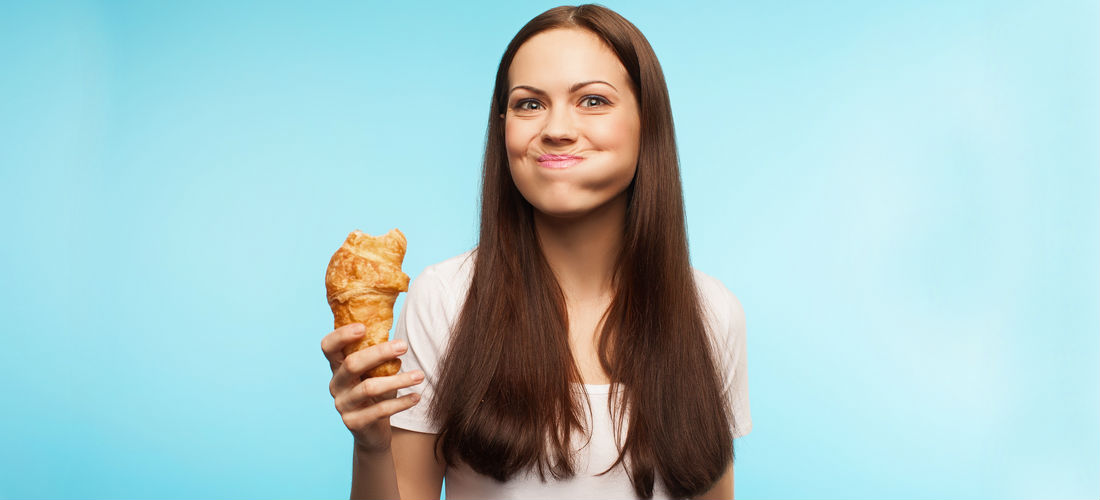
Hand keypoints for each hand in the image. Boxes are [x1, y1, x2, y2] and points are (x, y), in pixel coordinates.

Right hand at [321, 323, 423, 452]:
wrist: (372, 431)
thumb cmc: (376, 394)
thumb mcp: (375, 373)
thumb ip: (379, 357)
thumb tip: (399, 339)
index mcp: (338, 368)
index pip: (328, 347)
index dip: (341, 335)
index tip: (363, 327)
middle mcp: (336, 385)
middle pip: (352, 364)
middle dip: (379, 353)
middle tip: (404, 346)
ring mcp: (343, 405)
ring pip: (369, 387)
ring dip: (398, 380)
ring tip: (420, 375)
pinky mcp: (354, 423)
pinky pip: (380, 410)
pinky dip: (401, 402)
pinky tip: (416, 397)